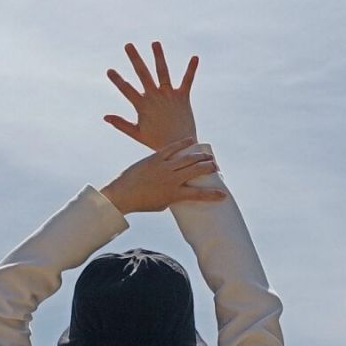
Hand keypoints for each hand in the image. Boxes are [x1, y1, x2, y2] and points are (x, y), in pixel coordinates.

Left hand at [99, 137, 225, 214]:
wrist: (121, 194)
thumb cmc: (141, 202)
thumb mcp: (162, 203)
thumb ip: (174, 196)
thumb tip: (183, 188)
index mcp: (173, 194)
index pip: (198, 195)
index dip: (213, 195)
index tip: (223, 195)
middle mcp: (171, 179)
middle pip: (197, 170)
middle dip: (210, 167)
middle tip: (215, 167)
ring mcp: (163, 167)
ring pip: (188, 158)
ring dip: (201, 156)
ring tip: (208, 156)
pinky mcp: (155, 158)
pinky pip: (172, 148)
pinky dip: (183, 144)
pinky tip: (192, 141)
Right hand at [104, 41, 199, 150]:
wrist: (181, 147)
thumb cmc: (158, 141)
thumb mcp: (137, 133)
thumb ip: (121, 124)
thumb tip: (105, 117)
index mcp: (143, 106)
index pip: (127, 90)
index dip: (117, 80)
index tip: (109, 70)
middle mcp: (155, 98)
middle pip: (143, 74)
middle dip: (135, 59)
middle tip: (128, 45)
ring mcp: (169, 96)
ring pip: (163, 72)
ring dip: (159, 56)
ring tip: (155, 43)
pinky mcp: (183, 98)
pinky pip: (187, 81)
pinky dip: (191, 69)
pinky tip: (195, 57)